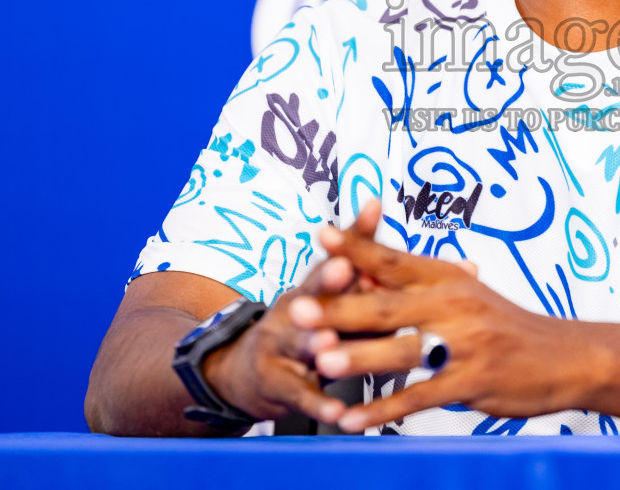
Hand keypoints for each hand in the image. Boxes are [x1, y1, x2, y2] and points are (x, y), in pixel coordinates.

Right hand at [201, 205, 381, 426]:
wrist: (240, 373)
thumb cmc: (299, 328)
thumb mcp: (322, 292)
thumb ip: (355, 256)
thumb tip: (378, 205)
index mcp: (310, 287)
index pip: (335, 253)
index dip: (352, 236)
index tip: (372, 211)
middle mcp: (292, 311)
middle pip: (312, 295)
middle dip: (330, 282)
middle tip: (347, 269)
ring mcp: (280, 348)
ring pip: (301, 344)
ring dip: (316, 342)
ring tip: (331, 340)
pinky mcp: (276, 386)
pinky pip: (301, 395)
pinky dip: (320, 404)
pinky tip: (339, 413)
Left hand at [288, 206, 606, 431]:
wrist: (565, 356)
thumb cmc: (507, 326)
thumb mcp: (467, 294)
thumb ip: (420, 287)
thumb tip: (368, 274)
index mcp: (448, 279)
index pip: (394, 260)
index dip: (356, 248)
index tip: (320, 235)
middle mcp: (454, 305)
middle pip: (388, 306)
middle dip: (339, 307)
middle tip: (297, 307)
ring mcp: (464, 346)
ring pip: (402, 351)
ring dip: (358, 357)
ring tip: (320, 361)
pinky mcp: (472, 382)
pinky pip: (419, 397)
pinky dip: (383, 410)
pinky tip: (353, 419)